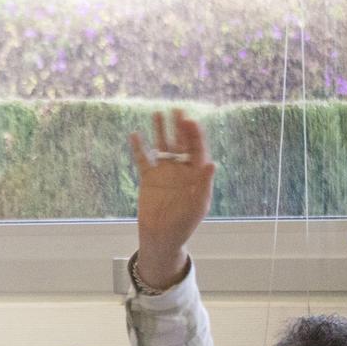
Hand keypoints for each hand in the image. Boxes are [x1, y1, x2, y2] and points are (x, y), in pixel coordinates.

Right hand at [130, 109, 213, 290]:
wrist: (161, 235)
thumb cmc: (184, 223)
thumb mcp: (197, 204)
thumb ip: (203, 183)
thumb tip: (212, 163)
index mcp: (197, 175)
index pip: (197, 150)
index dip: (194, 135)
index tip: (190, 121)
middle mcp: (181, 169)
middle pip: (181, 143)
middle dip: (180, 127)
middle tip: (178, 110)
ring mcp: (164, 172)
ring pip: (163, 147)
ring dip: (161, 131)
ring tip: (158, 113)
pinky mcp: (148, 177)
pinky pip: (143, 159)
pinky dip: (139, 148)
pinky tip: (135, 135)